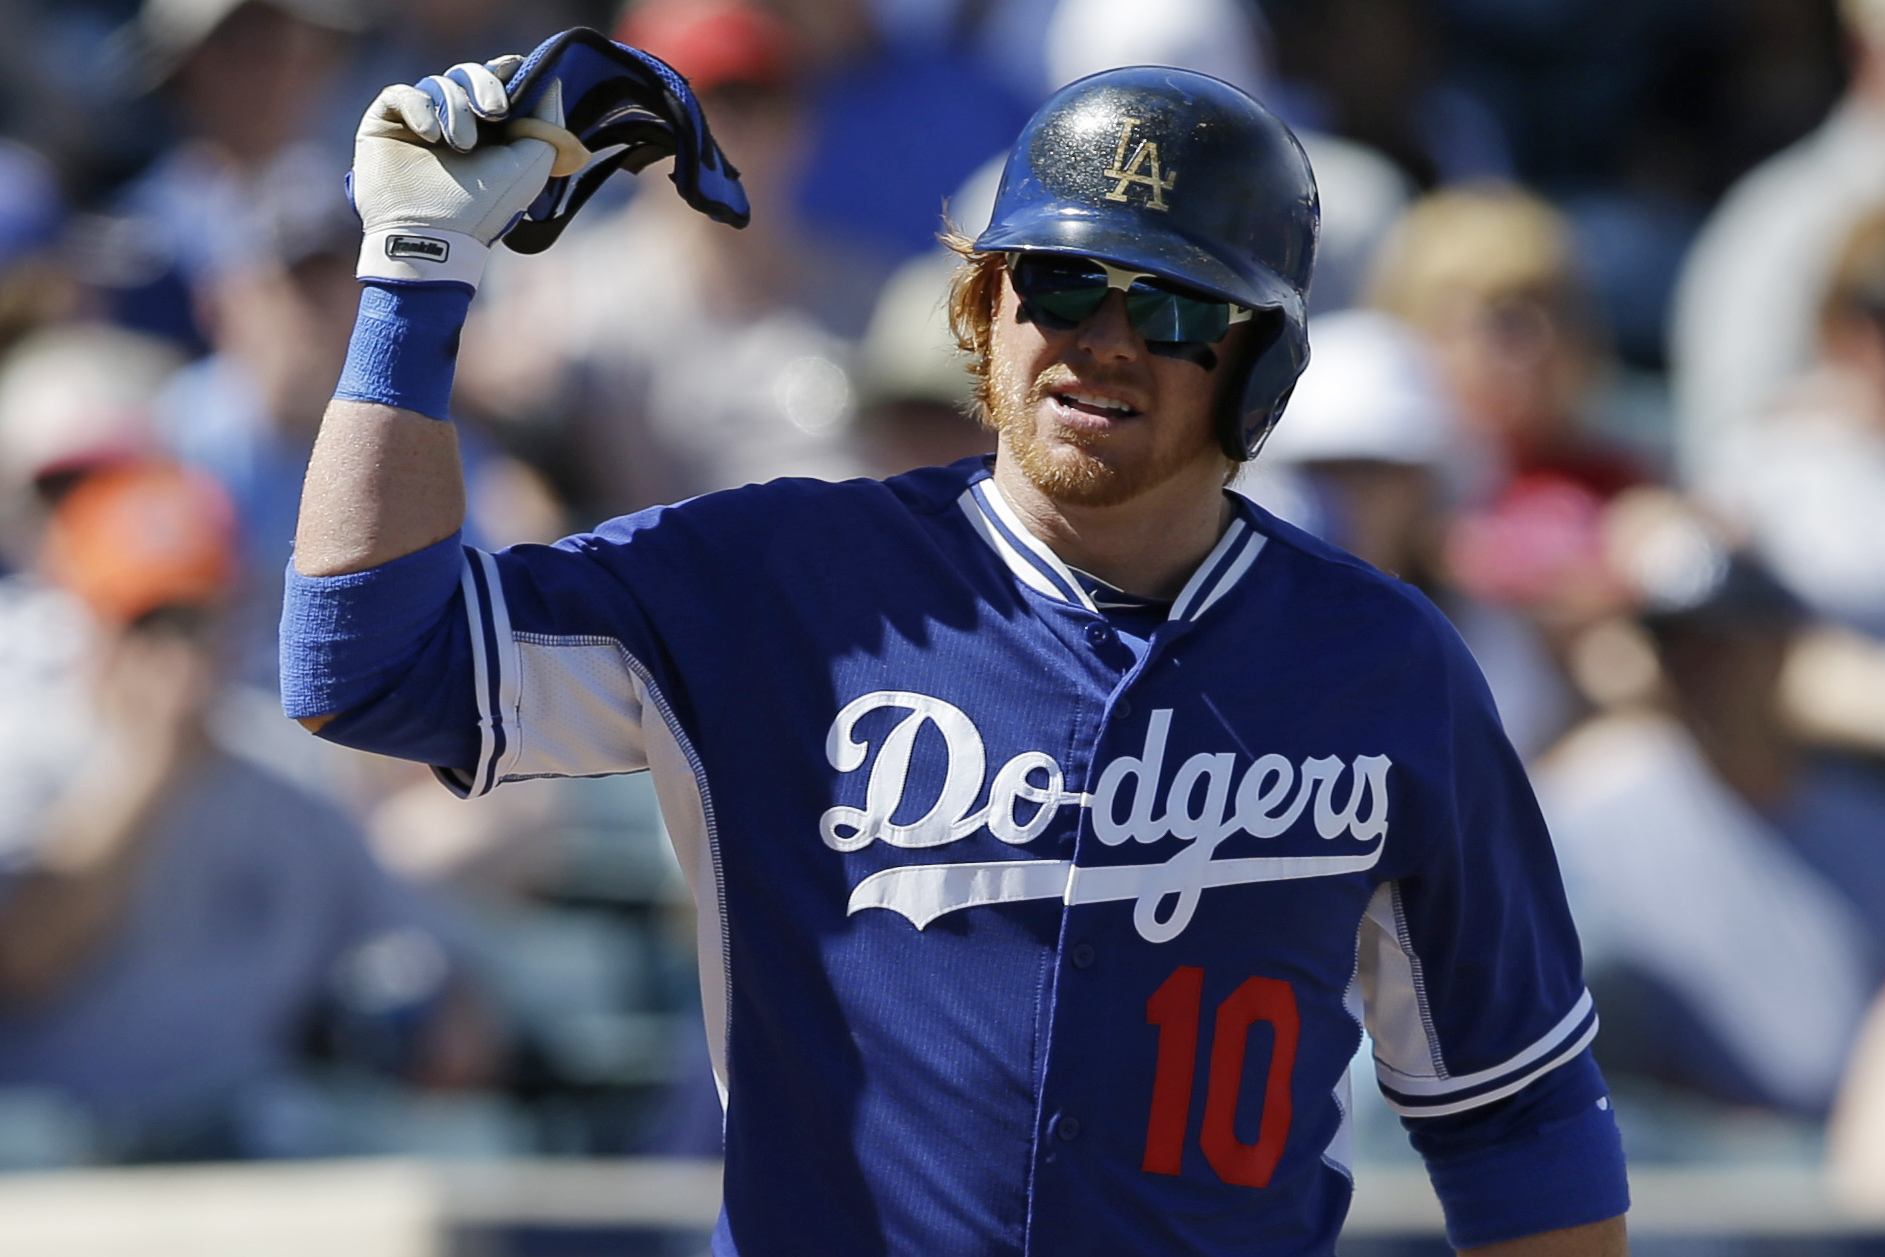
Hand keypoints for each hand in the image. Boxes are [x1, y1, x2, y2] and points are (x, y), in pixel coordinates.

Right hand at [351, 57, 583, 290]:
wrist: (434, 236)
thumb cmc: (486, 207)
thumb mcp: (533, 164)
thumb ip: (548, 122)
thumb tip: (551, 81)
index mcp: (491, 132)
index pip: (498, 82)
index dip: (506, 72)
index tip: (515, 71)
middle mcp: (455, 124)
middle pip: (469, 75)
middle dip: (485, 85)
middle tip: (494, 112)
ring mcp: (420, 123)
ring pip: (439, 83)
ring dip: (456, 108)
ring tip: (461, 145)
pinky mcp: (386, 123)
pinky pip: (402, 93)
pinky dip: (420, 107)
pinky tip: (431, 136)